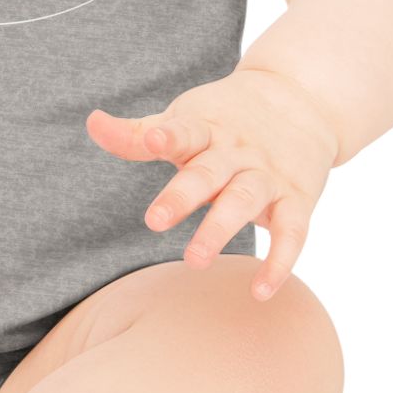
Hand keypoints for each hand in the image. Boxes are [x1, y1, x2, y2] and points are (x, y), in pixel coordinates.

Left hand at [85, 69, 340, 299]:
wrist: (300, 101)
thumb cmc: (224, 118)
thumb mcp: (184, 119)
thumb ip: (137, 135)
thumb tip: (92, 122)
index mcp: (206, 129)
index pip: (186, 130)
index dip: (169, 135)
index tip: (154, 140)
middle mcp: (237, 152)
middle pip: (208, 172)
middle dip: (183, 195)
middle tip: (154, 221)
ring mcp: (267, 175)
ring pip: (245, 200)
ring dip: (221, 229)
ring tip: (195, 260)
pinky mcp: (297, 199)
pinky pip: (293, 232)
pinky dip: (280, 261)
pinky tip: (260, 292)